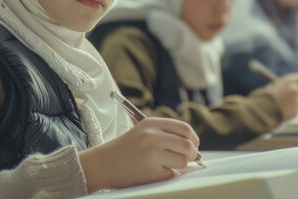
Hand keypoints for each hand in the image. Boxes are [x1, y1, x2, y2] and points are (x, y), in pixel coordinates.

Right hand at [78, 118, 199, 190]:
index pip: (184, 128)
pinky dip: (170, 174)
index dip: (193, 138)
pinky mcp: (151, 171)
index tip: (192, 145)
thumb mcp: (143, 133)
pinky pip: (173, 174)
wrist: (102, 164)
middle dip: (192, 154)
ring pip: (183, 160)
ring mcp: (151, 154)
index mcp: (150, 123)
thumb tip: (195, 150)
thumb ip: (166, 135)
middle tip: (187, 159)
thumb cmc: (125, 150)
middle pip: (187, 144)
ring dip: (181, 166)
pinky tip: (157, 172)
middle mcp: (151, 136)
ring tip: (169, 165)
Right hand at [265, 72, 297, 119]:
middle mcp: (295, 89)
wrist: (260, 111)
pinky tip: (289, 111)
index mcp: (288, 80)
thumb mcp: (274, 87)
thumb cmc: (264, 98)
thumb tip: (295, 87)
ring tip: (290, 106)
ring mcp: (297, 101)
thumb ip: (286, 86)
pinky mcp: (297, 111)